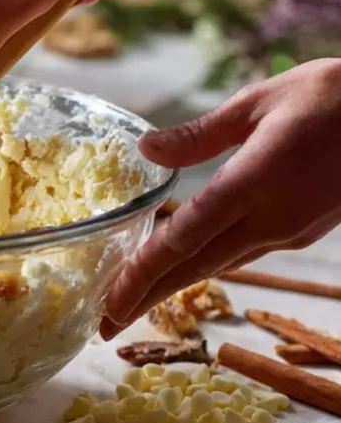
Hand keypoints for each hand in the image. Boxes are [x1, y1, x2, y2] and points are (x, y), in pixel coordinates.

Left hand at [101, 58, 340, 337]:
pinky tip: (178, 262)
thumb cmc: (329, 97)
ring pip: (219, 264)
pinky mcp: (303, 230)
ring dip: (172, 284)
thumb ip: (199, 135)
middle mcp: (272, 219)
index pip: (186, 240)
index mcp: (254, 184)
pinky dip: (203, 261)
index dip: (144, 275)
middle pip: (197, 268)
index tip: (110, 303)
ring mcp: (291, 230)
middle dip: (147, 298)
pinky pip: (242, 251)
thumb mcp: (257, 103)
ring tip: (129, 300)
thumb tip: (146, 149)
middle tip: (104, 325)